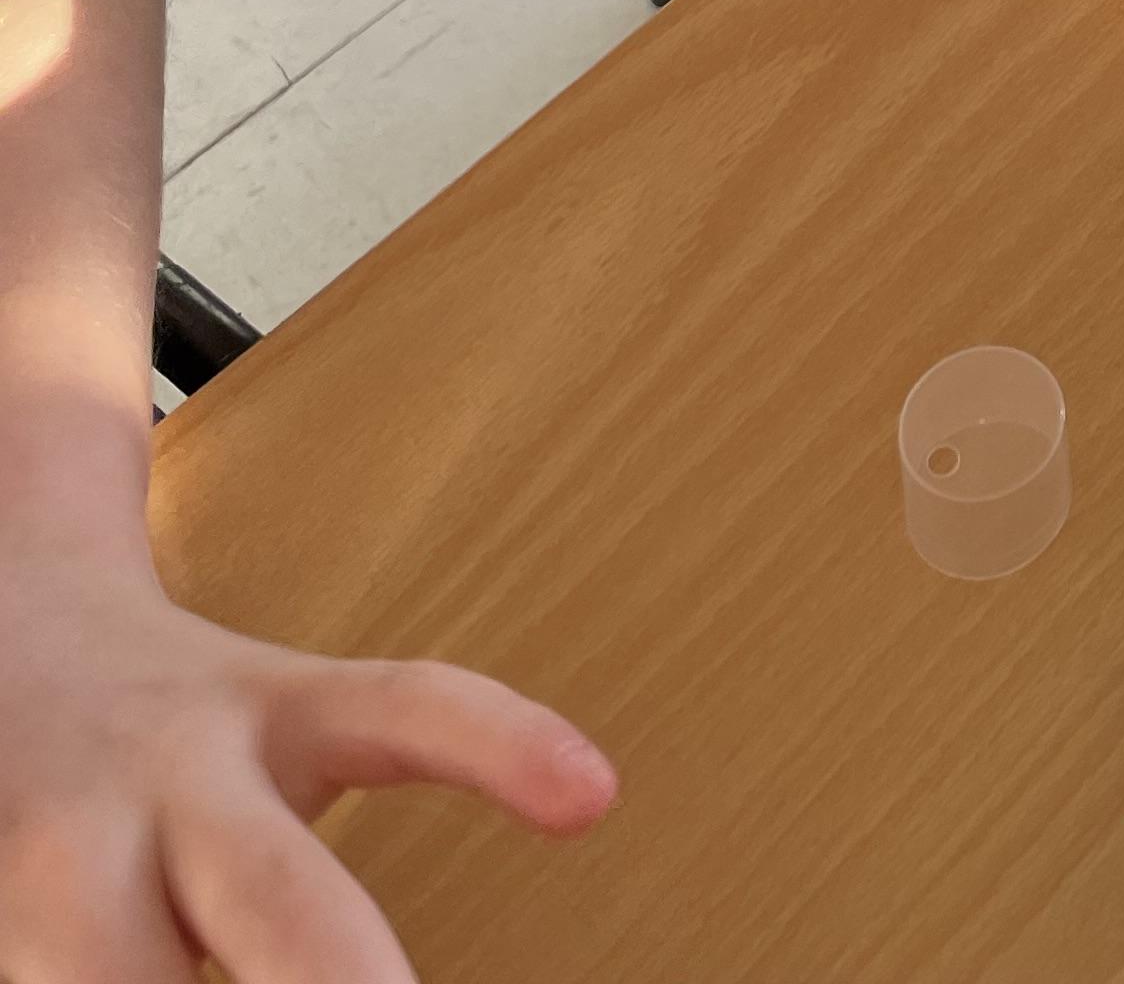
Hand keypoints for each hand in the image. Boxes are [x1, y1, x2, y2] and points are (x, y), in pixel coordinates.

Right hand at [0, 541, 612, 981]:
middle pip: (276, 895)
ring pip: (114, 981)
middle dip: (337, 982)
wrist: (0, 644)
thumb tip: (449, 924)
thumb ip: (320, 871)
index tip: (594, 796)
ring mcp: (66, 858)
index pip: (404, 711)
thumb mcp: (266, 734)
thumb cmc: (170, 734)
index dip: (500, 747)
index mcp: (273, 715)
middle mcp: (176, 780)